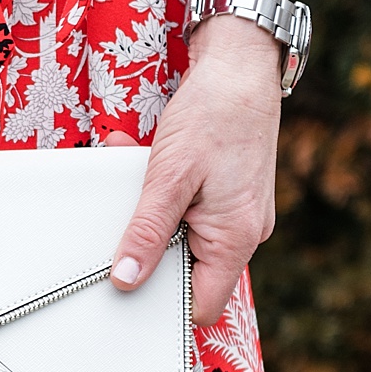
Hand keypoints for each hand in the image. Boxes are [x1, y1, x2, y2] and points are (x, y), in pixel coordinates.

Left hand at [107, 16, 282, 325]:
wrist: (242, 65)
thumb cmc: (213, 114)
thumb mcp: (168, 178)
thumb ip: (147, 233)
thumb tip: (125, 279)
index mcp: (235, 240)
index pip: (203, 306)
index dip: (166, 305)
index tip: (132, 288)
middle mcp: (245, 234)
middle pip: (191, 274)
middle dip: (153, 249)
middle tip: (126, 219)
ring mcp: (240, 216)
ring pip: (187, 238)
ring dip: (156, 215)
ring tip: (138, 175)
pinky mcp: (232, 197)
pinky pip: (193, 212)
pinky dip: (167, 196)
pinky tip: (151, 165)